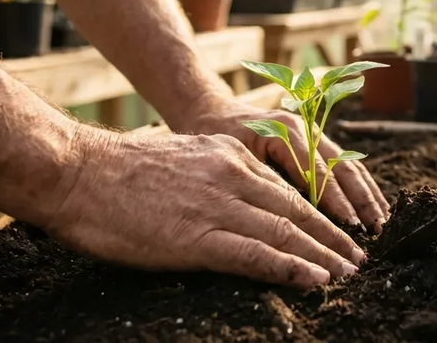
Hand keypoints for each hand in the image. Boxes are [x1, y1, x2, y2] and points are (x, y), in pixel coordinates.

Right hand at [42, 126, 365, 288]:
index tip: (337, 231)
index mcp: (230, 157)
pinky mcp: (198, 236)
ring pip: (286, 232)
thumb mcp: (184, 158)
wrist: (79, 172)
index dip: (318, 213)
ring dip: (323, 255)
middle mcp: (232, 176)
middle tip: (357, 257)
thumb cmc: (122, 171)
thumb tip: (236, 197)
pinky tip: (315, 279)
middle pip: (297, 210)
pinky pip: (256, 255)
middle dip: (331, 235)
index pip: (287, 188)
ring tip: (348, 272)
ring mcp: (218, 205)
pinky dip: (290, 268)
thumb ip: (215, 174)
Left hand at [177, 99, 389, 232]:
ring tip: (382, 220)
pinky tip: (371, 206)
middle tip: (376, 228)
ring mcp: (314, 133)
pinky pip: (344, 164)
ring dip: (367, 194)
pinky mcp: (316, 142)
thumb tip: (297, 214)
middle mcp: (306, 128)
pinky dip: (359, 187)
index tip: (350, 225)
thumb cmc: (217, 135)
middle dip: (361, 199)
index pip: (319, 169)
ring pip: (349, 165)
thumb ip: (266, 178)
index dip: (336, 199)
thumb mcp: (235, 156)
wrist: (212, 108)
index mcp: (287, 129)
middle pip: (343, 165)